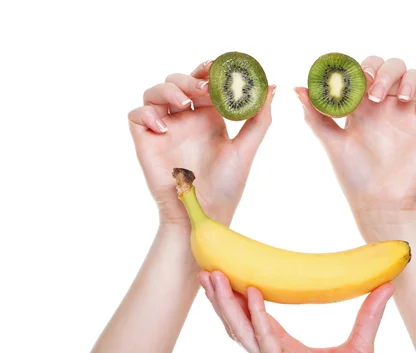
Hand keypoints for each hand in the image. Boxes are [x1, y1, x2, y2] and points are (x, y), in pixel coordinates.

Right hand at [128, 60, 275, 227]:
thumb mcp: (245, 150)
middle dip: (189, 78)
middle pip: (178, 81)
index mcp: (209, 118)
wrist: (203, 214)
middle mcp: (186, 120)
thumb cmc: (226, 186)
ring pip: (154, 92)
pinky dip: (147, 113)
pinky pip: (136, 115)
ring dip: (167, 90)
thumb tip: (272, 87)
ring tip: (185, 104)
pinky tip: (165, 127)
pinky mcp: (146, 141)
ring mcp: (164, 129)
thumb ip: (259, 119)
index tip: (218, 67)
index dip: (207, 68)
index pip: (203, 81)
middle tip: (203, 88)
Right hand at [199, 271, 393, 352]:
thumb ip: (369, 314)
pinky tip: (252, 295)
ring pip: (242, 332)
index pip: (253, 319)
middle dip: (221, 299)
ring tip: (213, 278)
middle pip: (238, 324)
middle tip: (207, 271)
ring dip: (225, 305)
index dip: (238, 299)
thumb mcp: (361, 344)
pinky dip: (257, 318)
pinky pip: (266, 342)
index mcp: (284, 348)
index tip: (226, 275)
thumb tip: (386, 285)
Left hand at [294, 56, 415, 237]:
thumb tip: (297, 88)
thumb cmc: (354, 175)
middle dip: (383, 71)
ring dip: (407, 79)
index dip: (360, 66)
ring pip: (414, 75)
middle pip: (391, 66)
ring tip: (399, 99)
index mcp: (362, 106)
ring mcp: (407, 111)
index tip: (354, 76)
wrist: (381, 201)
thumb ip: (315, 116)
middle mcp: (386, 104)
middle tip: (373, 91)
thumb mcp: (332, 143)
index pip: (364, 71)